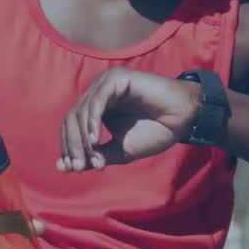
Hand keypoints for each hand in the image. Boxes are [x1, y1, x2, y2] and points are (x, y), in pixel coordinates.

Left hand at [58, 67, 200, 171]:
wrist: (183, 120)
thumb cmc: (155, 132)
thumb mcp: (121, 150)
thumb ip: (96, 156)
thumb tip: (65, 167)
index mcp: (96, 108)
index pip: (72, 127)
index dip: (68, 147)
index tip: (69, 169)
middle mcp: (97, 93)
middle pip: (72, 119)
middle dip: (72, 145)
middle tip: (77, 166)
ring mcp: (106, 84)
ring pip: (81, 110)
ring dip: (82, 137)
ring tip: (90, 157)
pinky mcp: (117, 79)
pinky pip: (97, 100)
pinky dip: (92, 120)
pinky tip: (94, 138)